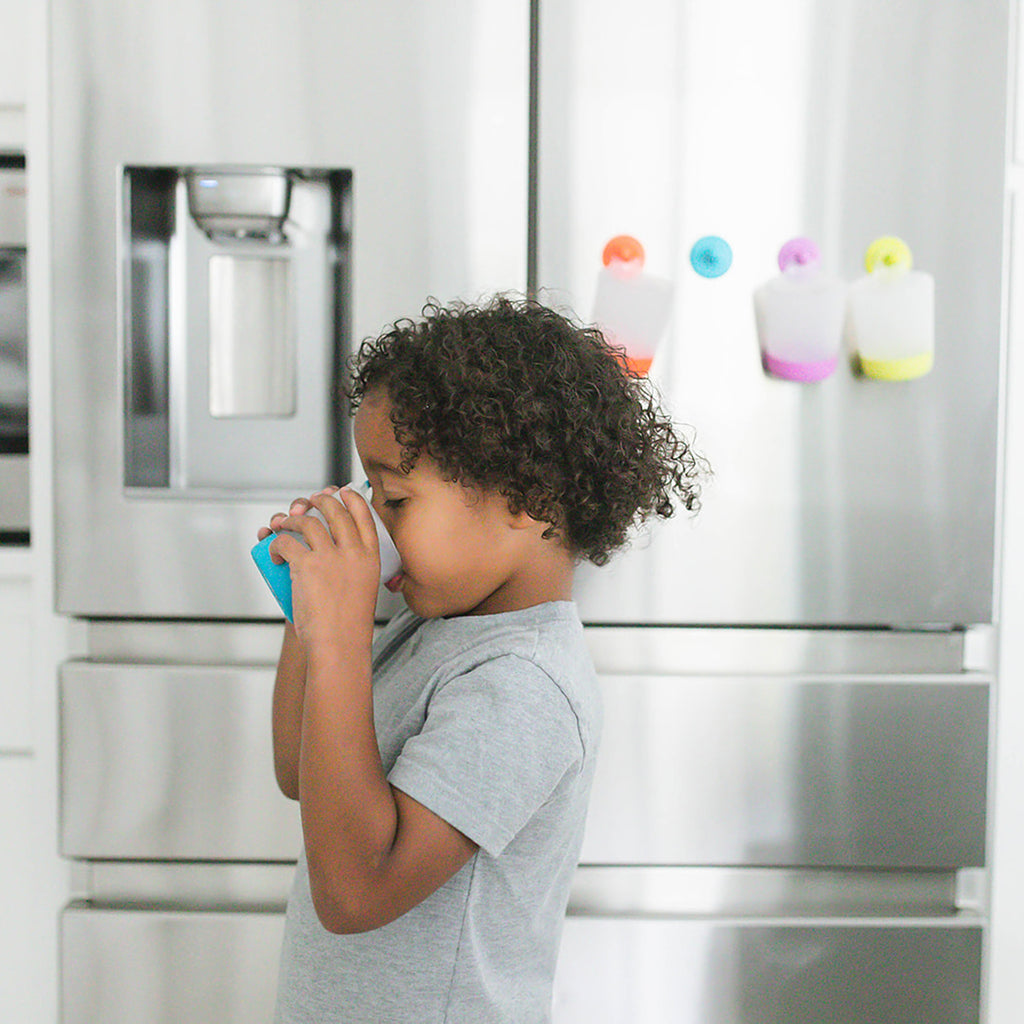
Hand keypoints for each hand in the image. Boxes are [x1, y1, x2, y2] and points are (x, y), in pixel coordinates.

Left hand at [268, 486, 380, 651]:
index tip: (341, 492)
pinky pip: (285, 542)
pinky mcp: (306, 565)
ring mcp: (330, 556)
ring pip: (307, 521)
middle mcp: (353, 551)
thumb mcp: (362, 587)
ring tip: (283, 523)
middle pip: (334, 510)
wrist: (340, 644)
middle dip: (318, 500)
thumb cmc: (348, 624)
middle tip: (308, 502)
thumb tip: (326, 549)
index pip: (363, 514)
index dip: (351, 498)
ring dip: (291, 518)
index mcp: (371, 556)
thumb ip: (351, 566)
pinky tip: (275, 553)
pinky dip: (275, 544)